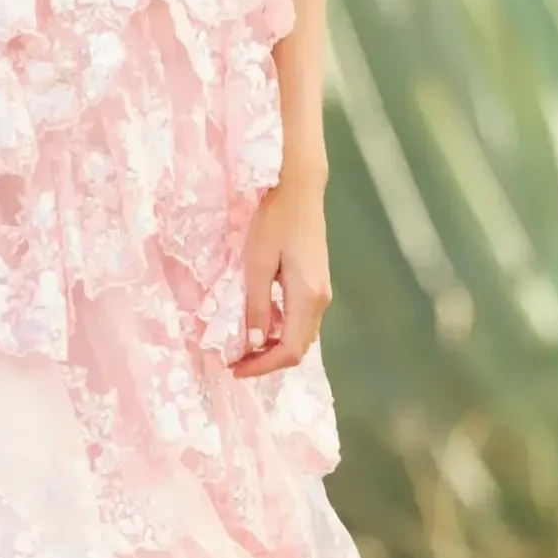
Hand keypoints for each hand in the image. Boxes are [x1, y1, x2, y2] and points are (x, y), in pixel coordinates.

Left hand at [227, 170, 330, 377]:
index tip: (236, 369)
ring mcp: (322, 291)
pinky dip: (281, 330)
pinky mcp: (317, 282)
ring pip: (301, 334)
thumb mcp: (257, 264)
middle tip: (237, 362)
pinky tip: (259, 324)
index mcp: (307, 297)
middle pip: (298, 347)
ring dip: (274, 347)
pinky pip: (301, 319)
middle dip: (268, 361)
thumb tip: (252, 343)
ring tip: (244, 347)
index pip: (289, 350)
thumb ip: (256, 305)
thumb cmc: (275, 221)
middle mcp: (320, 300)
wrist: (299, 188)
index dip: (263, 366)